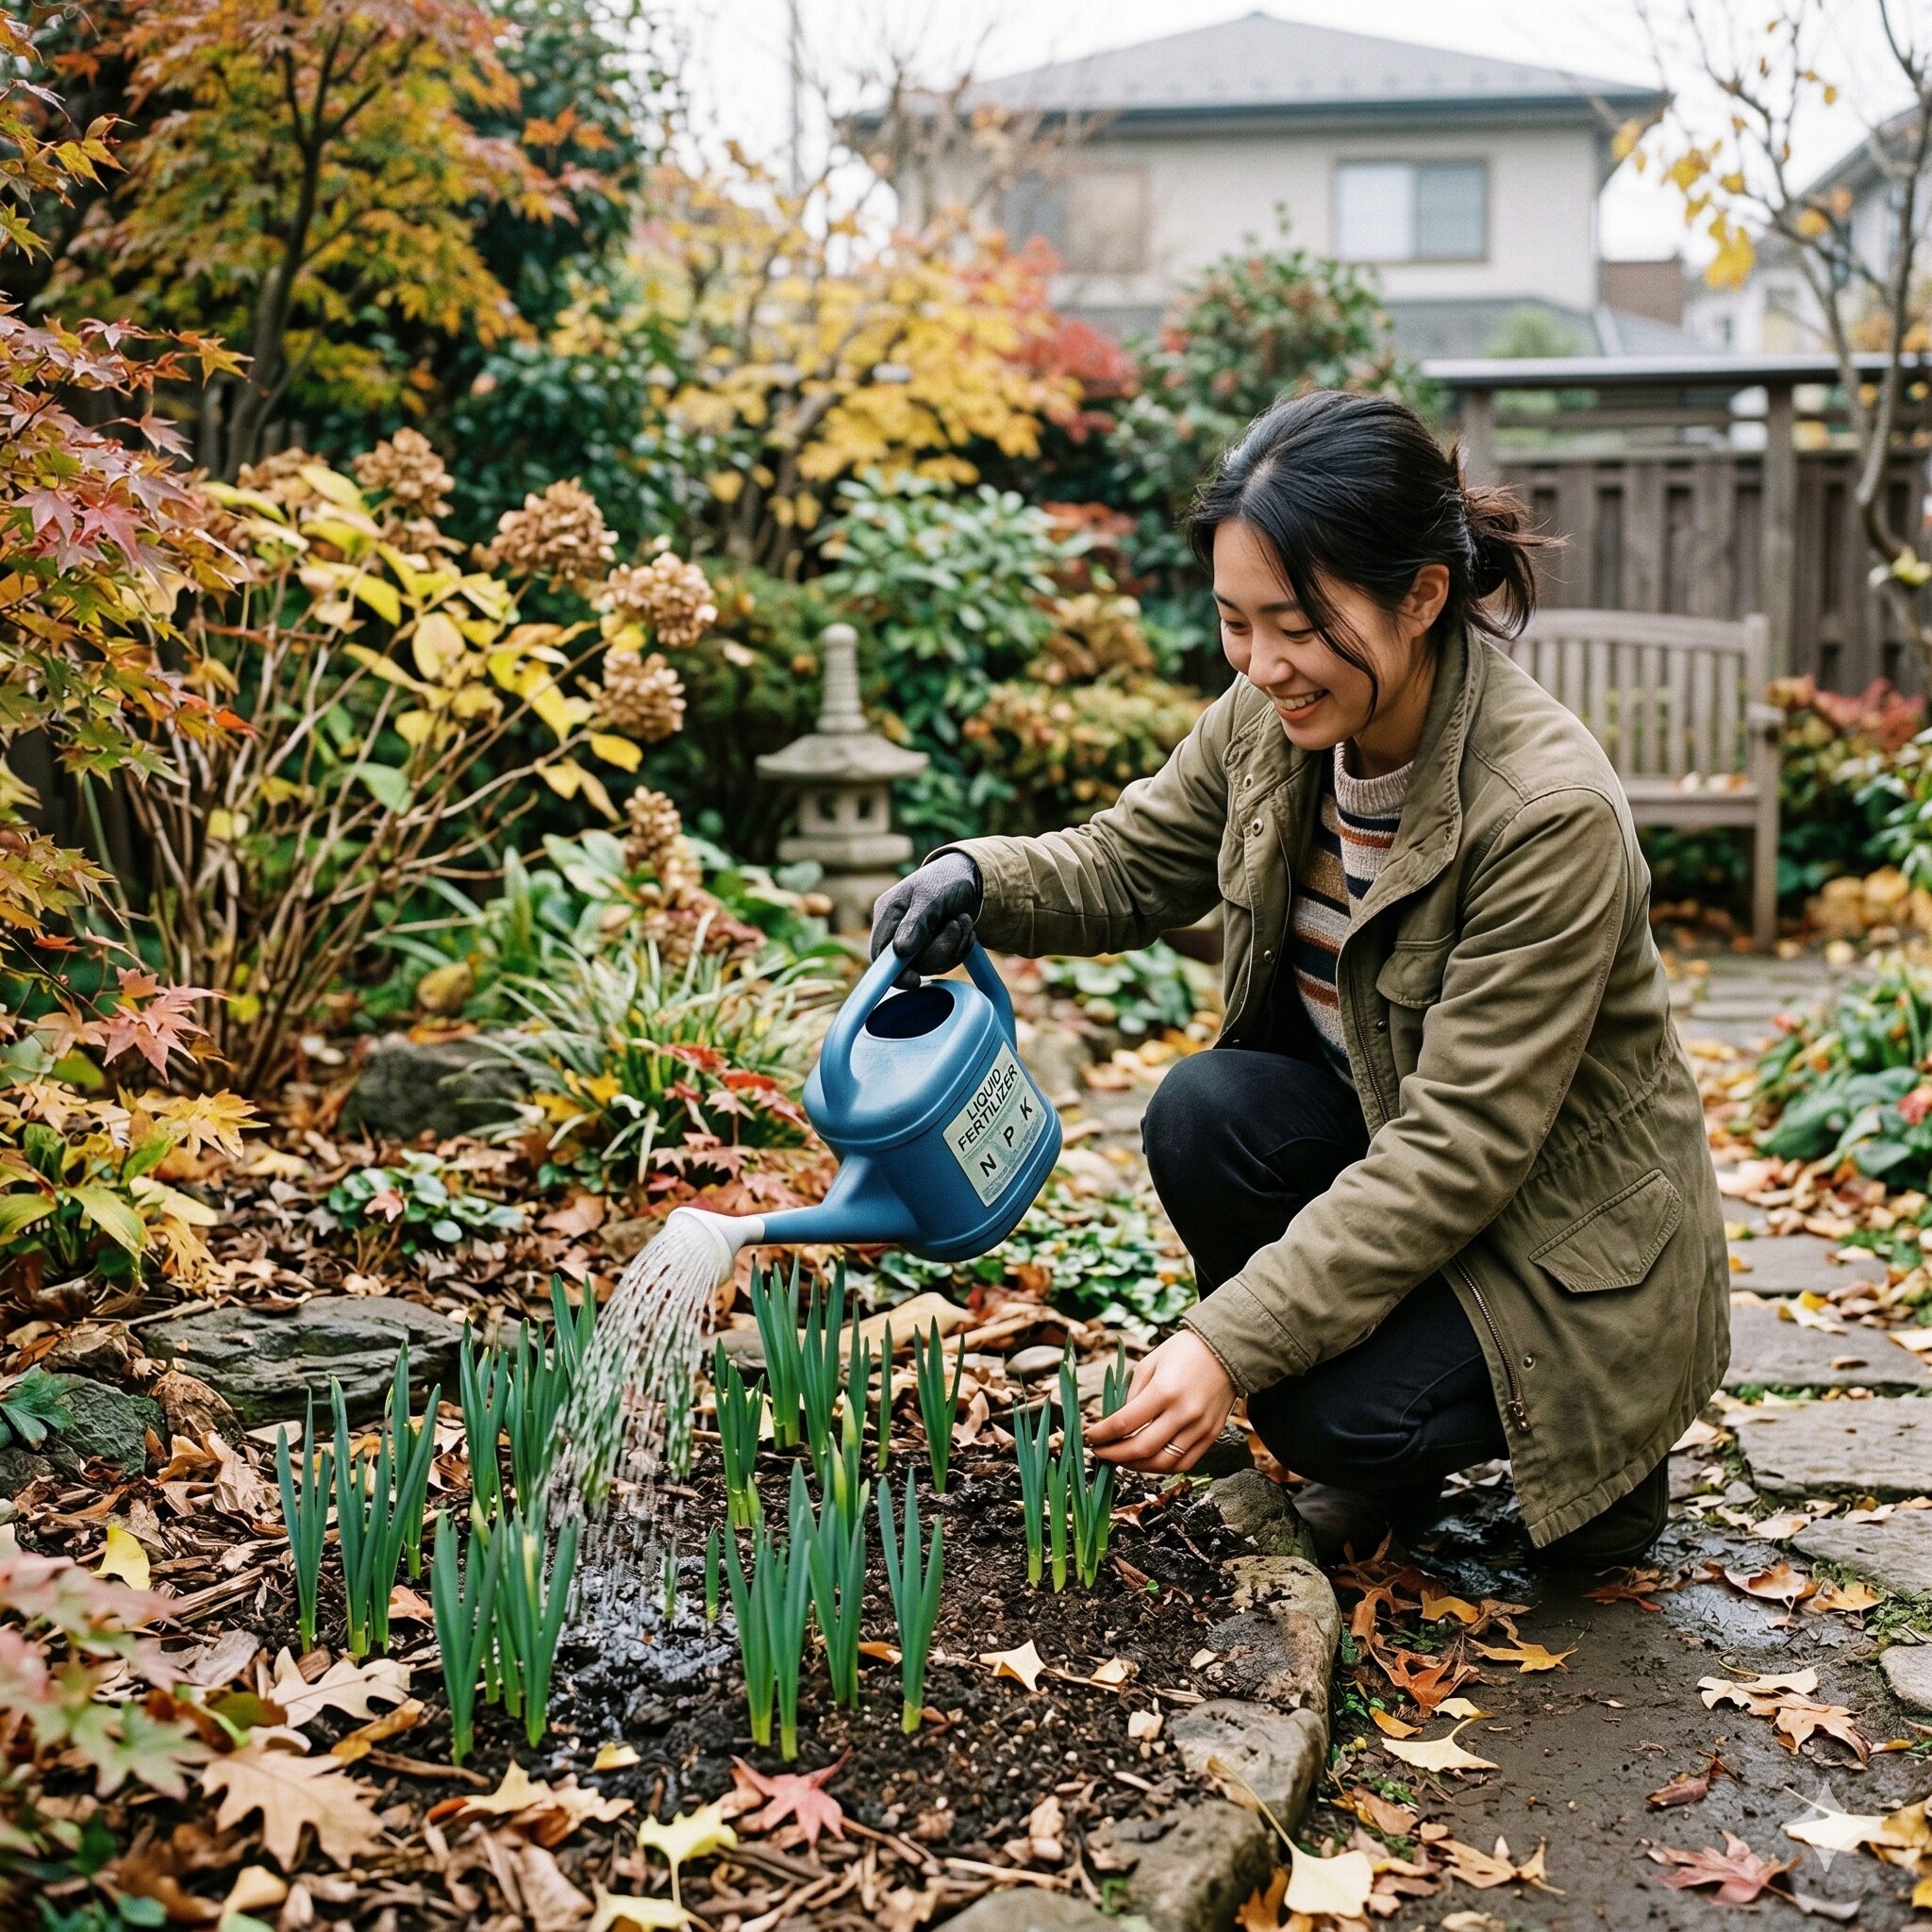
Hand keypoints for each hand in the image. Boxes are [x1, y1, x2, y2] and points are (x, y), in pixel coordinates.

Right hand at [870, 852, 981, 987]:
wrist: (969, 876)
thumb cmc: (945, 879)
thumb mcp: (931, 896)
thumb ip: (917, 923)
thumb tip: (901, 951)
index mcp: (888, 915)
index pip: (879, 954)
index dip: (894, 972)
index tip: (915, 980)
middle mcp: (898, 931)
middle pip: (910, 964)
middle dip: (939, 949)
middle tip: (956, 924)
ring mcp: (917, 941)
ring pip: (932, 964)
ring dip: (954, 945)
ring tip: (962, 920)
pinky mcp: (934, 947)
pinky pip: (947, 961)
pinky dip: (961, 946)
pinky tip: (964, 926)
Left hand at [1086, 1330, 1236, 1473]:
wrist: (1227, 1349)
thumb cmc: (1183, 1351)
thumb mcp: (1150, 1363)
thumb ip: (1132, 1395)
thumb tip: (1116, 1424)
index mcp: (1164, 1390)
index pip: (1124, 1423)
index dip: (1102, 1434)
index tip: (1089, 1436)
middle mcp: (1183, 1413)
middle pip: (1141, 1449)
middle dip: (1113, 1455)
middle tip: (1099, 1453)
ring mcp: (1200, 1427)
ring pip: (1163, 1463)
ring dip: (1136, 1466)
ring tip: (1121, 1459)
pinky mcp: (1211, 1435)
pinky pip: (1185, 1463)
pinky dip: (1162, 1467)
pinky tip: (1147, 1460)